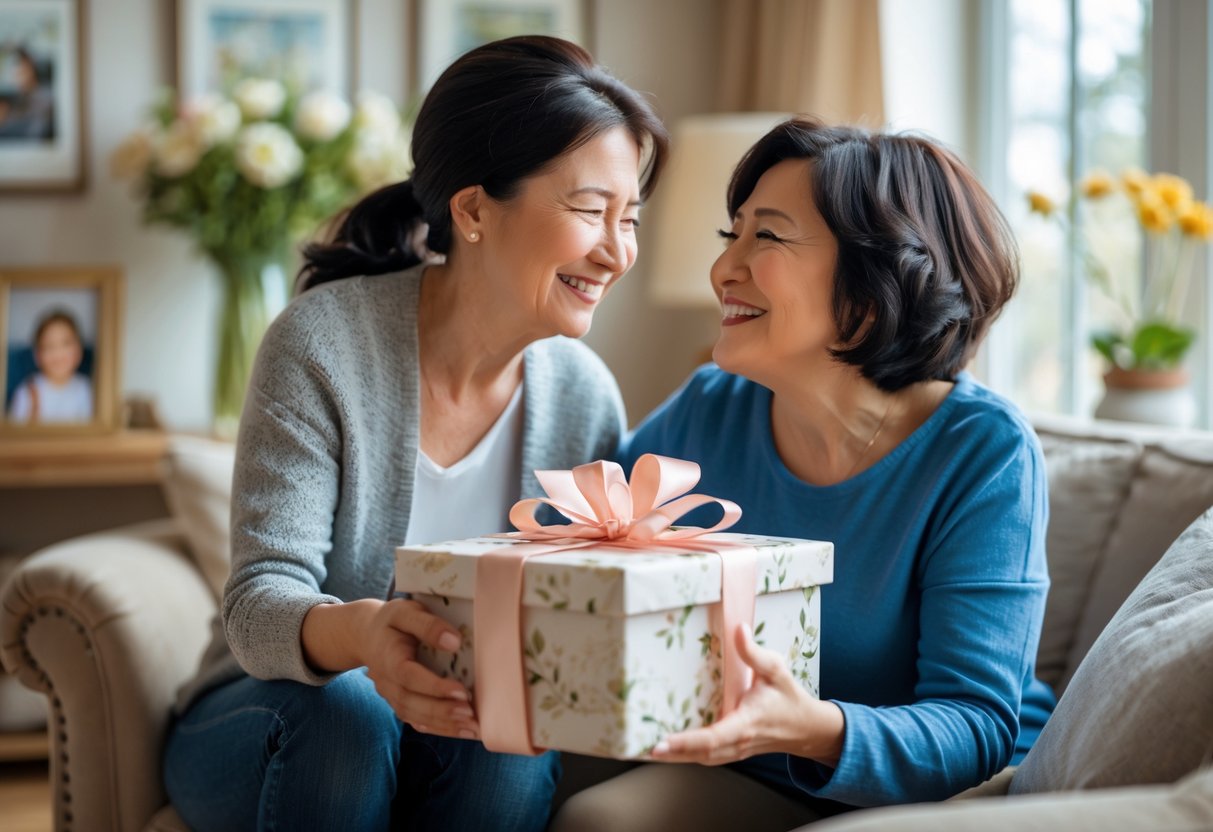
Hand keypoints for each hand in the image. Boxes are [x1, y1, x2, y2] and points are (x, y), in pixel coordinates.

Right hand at [363, 598, 479, 739]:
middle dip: (442, 711)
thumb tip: (454, 642)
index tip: (462, 692)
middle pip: (411, 702)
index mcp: (387, 656)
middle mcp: (386, 681)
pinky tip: (461, 731)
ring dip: (444, 725)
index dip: (434, 687)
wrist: (366, 635)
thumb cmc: (391, 621)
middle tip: (471, 714)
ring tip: (472, 727)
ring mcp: (391, 695)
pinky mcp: (399, 702)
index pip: (408, 676)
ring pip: (414, 716)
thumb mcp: (406, 611)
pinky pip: (416, 721)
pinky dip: (439, 729)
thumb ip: (427, 624)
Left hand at [649, 623, 843, 765]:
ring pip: (704, 759)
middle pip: (703, 754)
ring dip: (679, 758)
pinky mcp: (734, 751)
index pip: (715, 737)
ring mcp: (737, 750)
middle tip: (650, 748)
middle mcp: (740, 741)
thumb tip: (738, 629)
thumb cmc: (788, 697)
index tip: (666, 742)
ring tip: (653, 750)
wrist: (806, 728)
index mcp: (748, 721)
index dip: (689, 741)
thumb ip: (754, 652)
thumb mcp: (776, 670)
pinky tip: (672, 750)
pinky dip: (689, 756)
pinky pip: (709, 757)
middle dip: (676, 753)